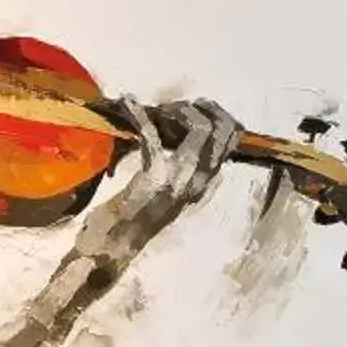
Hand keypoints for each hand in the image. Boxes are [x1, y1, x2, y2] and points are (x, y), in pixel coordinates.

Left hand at [90, 98, 240, 260]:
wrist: (114, 244)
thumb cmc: (135, 216)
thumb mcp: (169, 191)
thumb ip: (184, 167)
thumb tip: (183, 131)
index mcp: (205, 183)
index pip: (232, 139)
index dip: (217, 115)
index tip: (196, 109)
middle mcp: (200, 182)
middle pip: (223, 130)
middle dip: (204, 108)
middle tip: (180, 108)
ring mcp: (180, 180)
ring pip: (200, 128)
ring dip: (179, 110)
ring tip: (160, 111)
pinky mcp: (154, 177)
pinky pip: (152, 135)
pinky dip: (138, 113)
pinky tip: (127, 102)